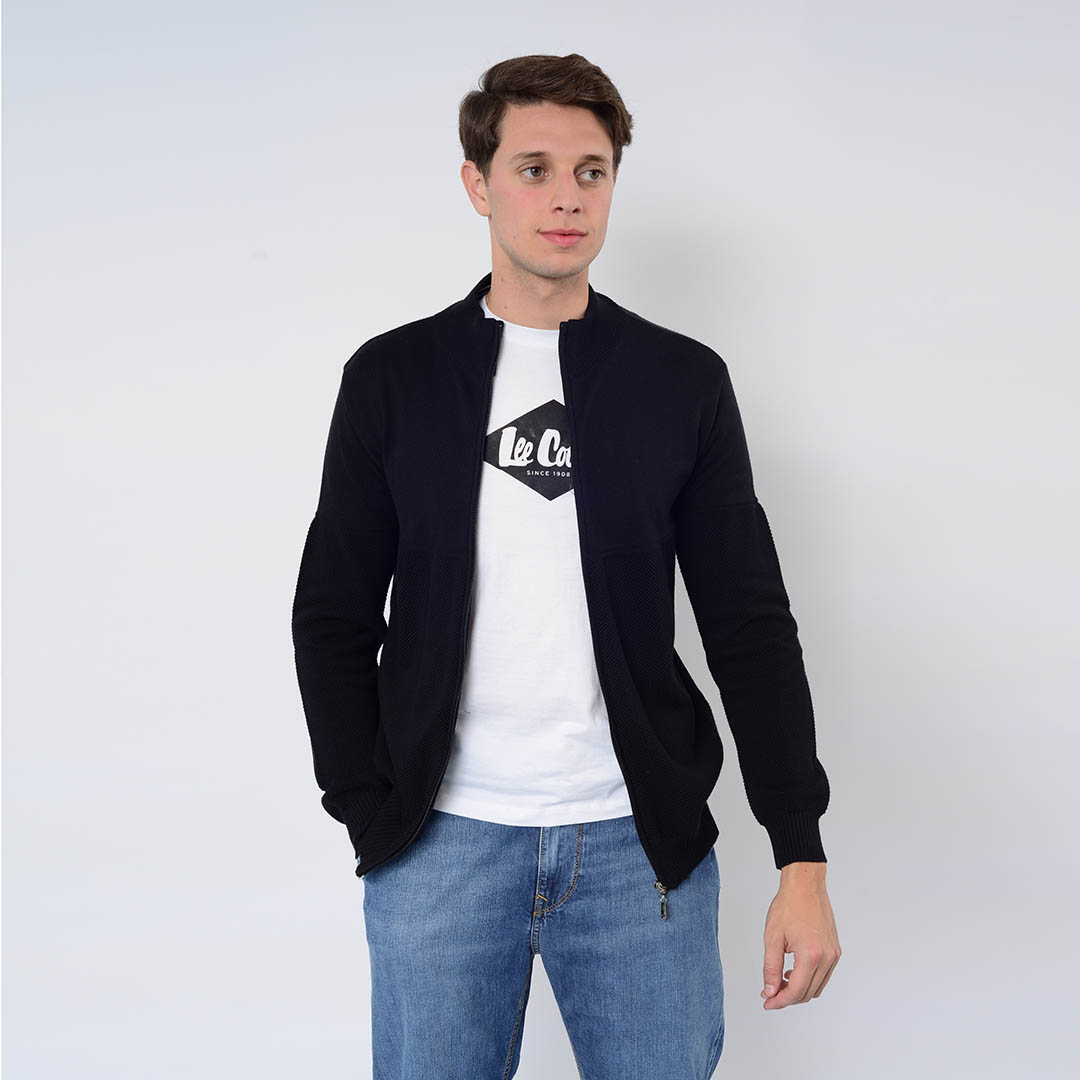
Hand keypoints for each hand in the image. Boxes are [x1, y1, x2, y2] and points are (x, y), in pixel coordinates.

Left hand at [760, 862, 840, 1008]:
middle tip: (769, 992)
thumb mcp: (772, 938)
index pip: (795, 991)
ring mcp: (834, 955)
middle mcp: (827, 958)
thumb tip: (769, 991)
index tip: (767, 1002)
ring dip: (798, 990)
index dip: (779, 1001)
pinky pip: (824, 976)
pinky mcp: (835, 951)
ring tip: (779, 980)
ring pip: (817, 987)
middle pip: (807, 993)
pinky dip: (809, 979)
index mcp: (811, 955)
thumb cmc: (789, 906)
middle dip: (787, 997)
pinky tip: (793, 970)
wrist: (805, 885)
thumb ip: (770, 968)